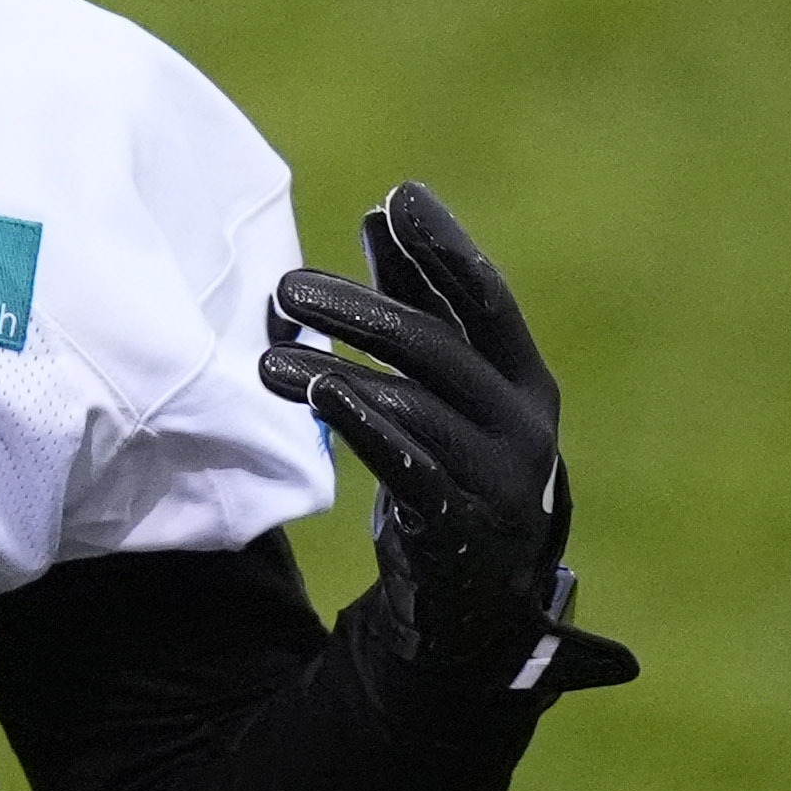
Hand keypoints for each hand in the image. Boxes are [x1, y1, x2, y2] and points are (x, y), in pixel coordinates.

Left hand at [260, 182, 636, 694]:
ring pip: (413, 405)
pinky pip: (407, 467)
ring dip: (334, 372)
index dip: (445, 247)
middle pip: (437, 347)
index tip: (400, 195)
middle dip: (360, 309)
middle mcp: (523, 422)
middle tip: (285, 288)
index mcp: (523, 376)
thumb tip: (381, 212)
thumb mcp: (446, 382)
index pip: (485, 298)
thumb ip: (417, 300)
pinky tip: (319, 395)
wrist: (481, 594)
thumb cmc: (456, 459)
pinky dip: (363, 427)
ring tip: (266, 360)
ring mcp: (497, 477)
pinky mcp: (459, 525)